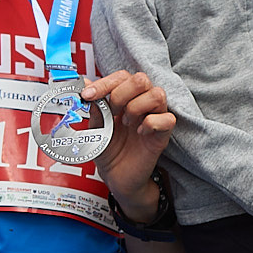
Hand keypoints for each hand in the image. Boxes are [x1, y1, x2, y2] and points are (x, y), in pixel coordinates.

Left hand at [91, 70, 174, 222]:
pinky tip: (140, 133)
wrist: (116, 176)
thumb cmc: (108, 150)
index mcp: (126, 98)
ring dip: (136, 107)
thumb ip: (94, 106)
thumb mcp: (95, 127)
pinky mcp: (163, 135)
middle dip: (122, 93)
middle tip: (113, 111)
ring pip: (157, 94)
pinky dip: (151, 124)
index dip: (104, 83)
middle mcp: (142, 103)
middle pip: (142, 79)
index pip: (122, 76)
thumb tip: (85, 84)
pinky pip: (167, 119)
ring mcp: (154, 117)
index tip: (88, 96)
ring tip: (126, 123)